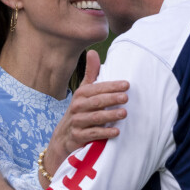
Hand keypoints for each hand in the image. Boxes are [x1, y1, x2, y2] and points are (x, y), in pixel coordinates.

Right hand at [44, 50, 128, 175]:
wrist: (62, 137)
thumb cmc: (79, 111)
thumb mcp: (83, 92)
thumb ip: (91, 74)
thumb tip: (92, 51)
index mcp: (81, 94)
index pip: (96, 88)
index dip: (111, 86)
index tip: (127, 84)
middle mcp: (77, 107)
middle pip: (96, 102)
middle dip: (111, 99)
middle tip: (126, 97)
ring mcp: (76, 122)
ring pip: (94, 118)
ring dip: (110, 115)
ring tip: (124, 113)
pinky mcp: (77, 137)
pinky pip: (92, 134)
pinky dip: (104, 133)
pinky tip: (116, 131)